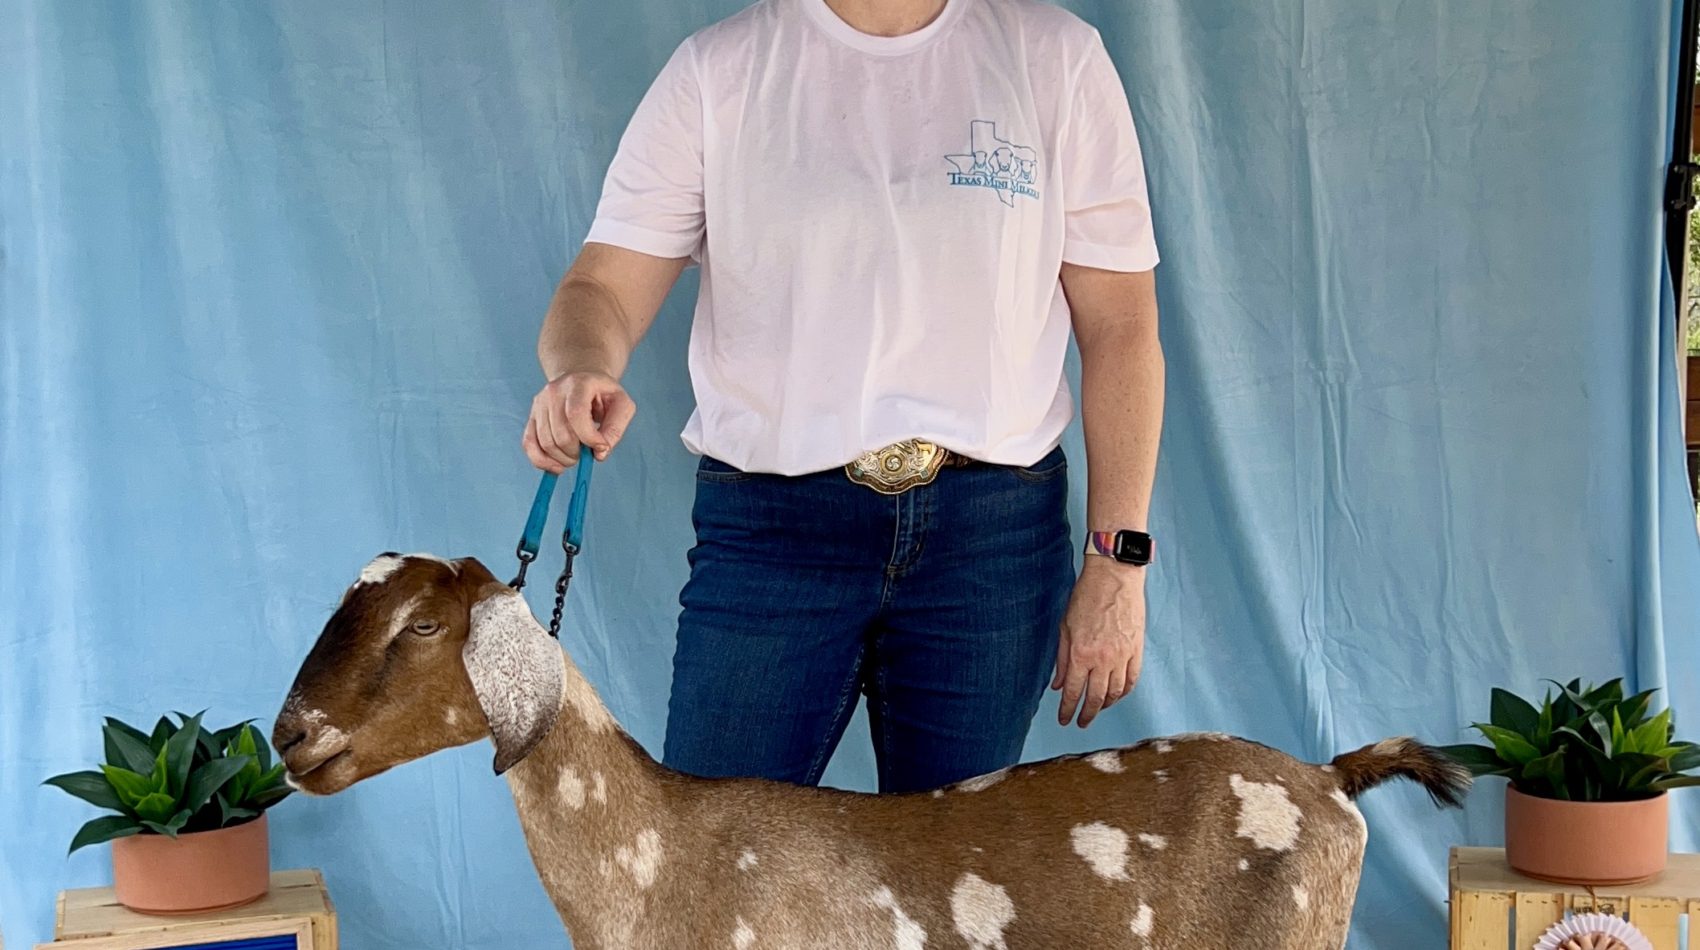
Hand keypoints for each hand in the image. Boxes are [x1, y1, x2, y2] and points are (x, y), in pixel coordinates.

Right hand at [522, 371, 635, 472]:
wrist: (581, 378)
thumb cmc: (603, 394)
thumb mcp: (621, 405)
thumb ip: (615, 429)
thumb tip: (600, 453)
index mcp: (578, 384)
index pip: (576, 414)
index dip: (589, 437)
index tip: (601, 447)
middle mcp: (554, 392)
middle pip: (561, 434)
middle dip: (577, 453)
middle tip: (587, 453)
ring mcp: (539, 404)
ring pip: (546, 443)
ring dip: (563, 459)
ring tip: (576, 455)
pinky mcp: (532, 417)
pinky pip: (529, 444)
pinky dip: (542, 461)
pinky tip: (557, 466)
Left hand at [1052, 558, 1145, 727]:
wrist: (1114, 576)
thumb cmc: (1086, 596)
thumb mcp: (1065, 627)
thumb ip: (1061, 659)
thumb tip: (1058, 684)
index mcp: (1080, 654)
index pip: (1073, 692)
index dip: (1067, 710)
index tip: (1064, 719)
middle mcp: (1102, 659)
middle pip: (1095, 698)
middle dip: (1086, 714)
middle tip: (1081, 722)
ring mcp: (1122, 655)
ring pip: (1115, 692)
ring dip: (1105, 705)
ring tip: (1097, 709)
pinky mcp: (1136, 649)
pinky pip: (1132, 679)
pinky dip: (1124, 692)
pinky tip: (1116, 696)